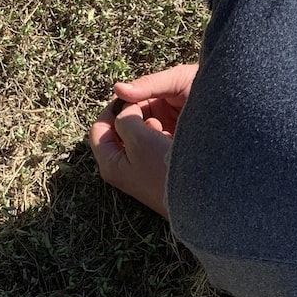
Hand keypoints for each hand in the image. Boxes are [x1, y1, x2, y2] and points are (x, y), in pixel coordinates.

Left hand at [88, 65, 197, 217]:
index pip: (99, 127)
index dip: (112, 109)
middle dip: (133, 117)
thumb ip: (126, 119)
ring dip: (148, 126)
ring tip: (162, 129)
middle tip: (150, 112)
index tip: (131, 96)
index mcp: (110, 163)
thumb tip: (126, 111)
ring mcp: (138, 171)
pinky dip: (158, 136)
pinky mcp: (155, 171)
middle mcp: (121, 169)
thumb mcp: (140, 139)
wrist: (198, 200)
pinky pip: (151, 145)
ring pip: (136, 136)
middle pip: (118, 131)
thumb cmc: (164, 171)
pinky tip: (170, 138)